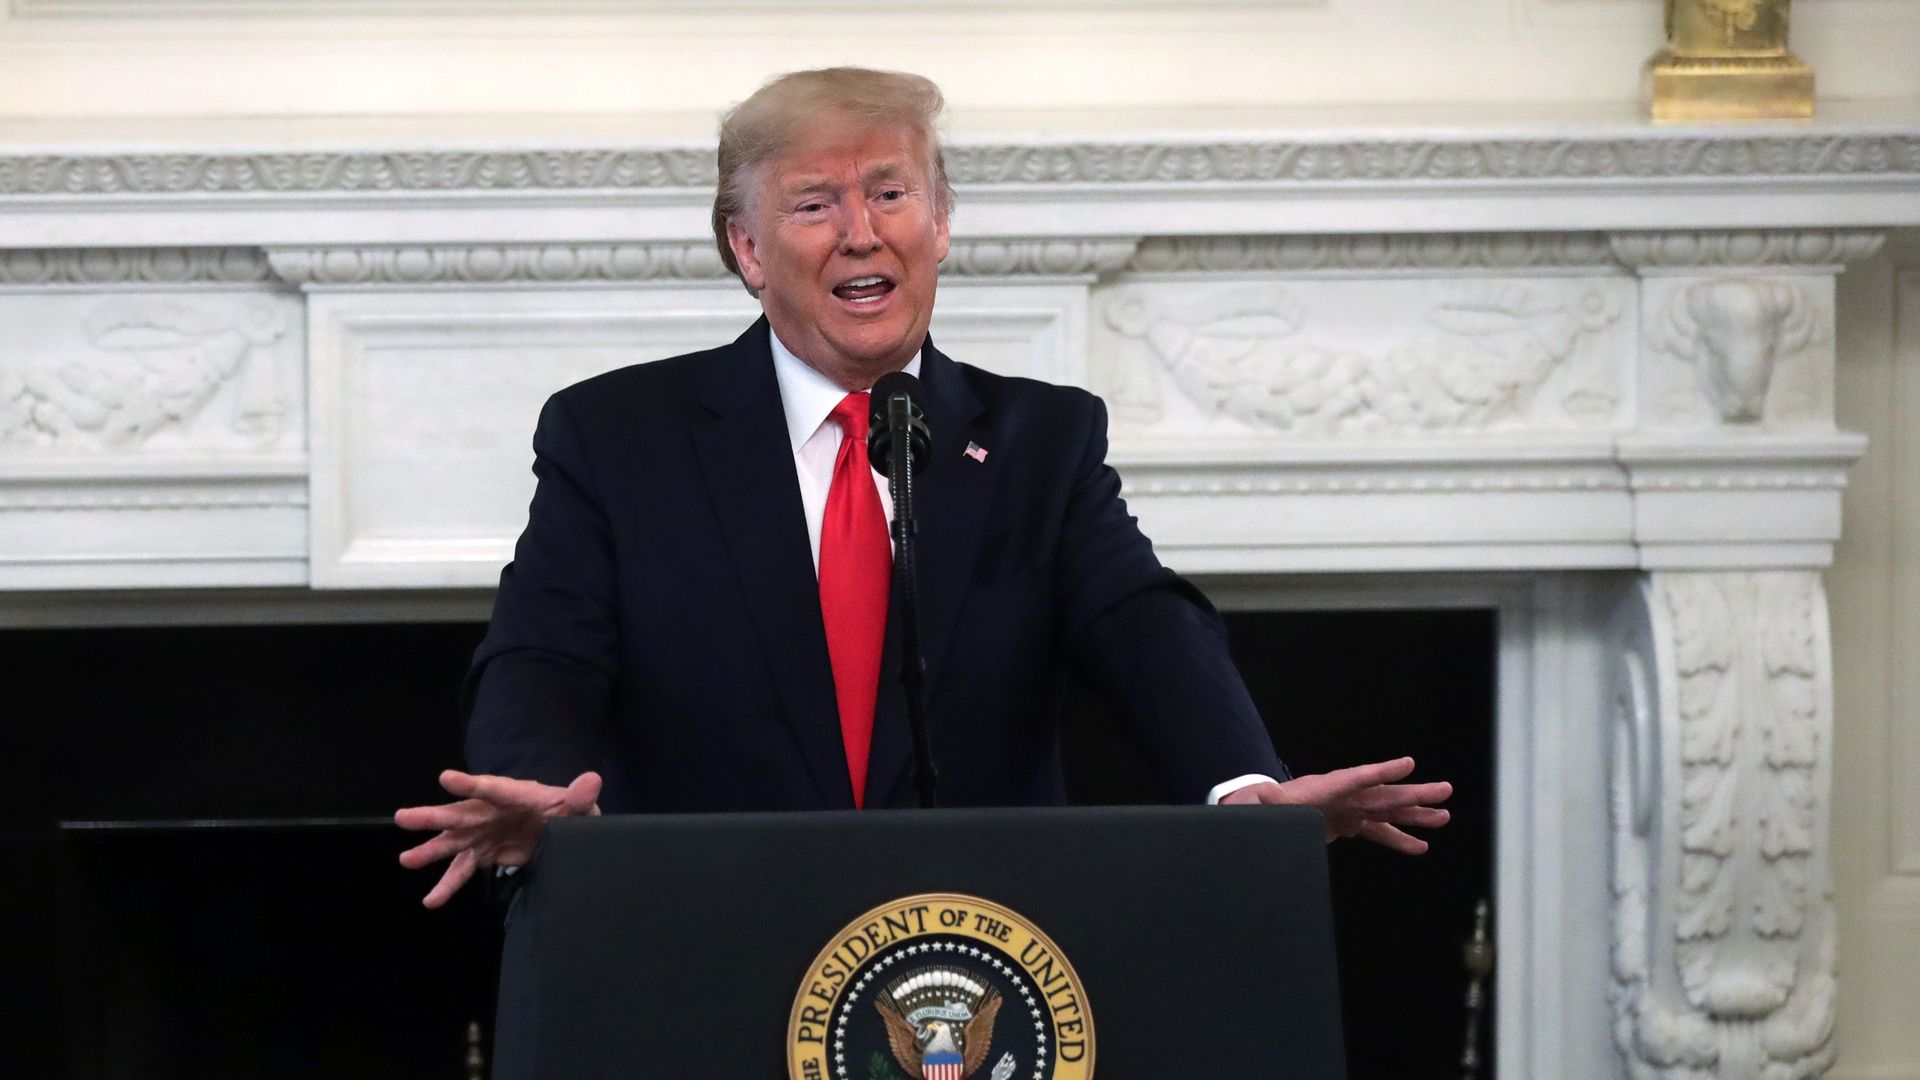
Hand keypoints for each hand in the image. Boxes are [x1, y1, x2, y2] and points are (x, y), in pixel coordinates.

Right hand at [394, 769, 601, 907]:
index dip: (470, 784)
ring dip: (431, 851)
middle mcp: (492, 812)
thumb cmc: (569, 810)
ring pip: (454, 841)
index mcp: (516, 794)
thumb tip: (592, 781)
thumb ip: (580, 796)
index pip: (493, 788)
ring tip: (407, 860)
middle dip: (434, 817)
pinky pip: (463, 869)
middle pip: (461, 814)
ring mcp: (485, 833)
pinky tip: (431, 900)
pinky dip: (447, 885)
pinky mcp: (485, 853)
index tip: (445, 778)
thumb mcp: (578, 805)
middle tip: (404, 817)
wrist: (565, 828)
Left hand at [1218, 756, 1451, 854]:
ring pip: (1388, 811)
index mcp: (1324, 788)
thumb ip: (1267, 802)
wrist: (1258, 813)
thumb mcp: (1259, 805)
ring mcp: (1348, 809)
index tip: (1408, 763)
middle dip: (1413, 793)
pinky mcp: (1348, 824)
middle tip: (1444, 790)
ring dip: (1415, 814)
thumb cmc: (1259, 807)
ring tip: (1444, 817)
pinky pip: (1378, 831)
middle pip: (1382, 794)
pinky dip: (1399, 838)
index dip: (1381, 771)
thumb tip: (1262, 795)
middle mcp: (1343, 796)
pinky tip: (1420, 845)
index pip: (1356, 778)